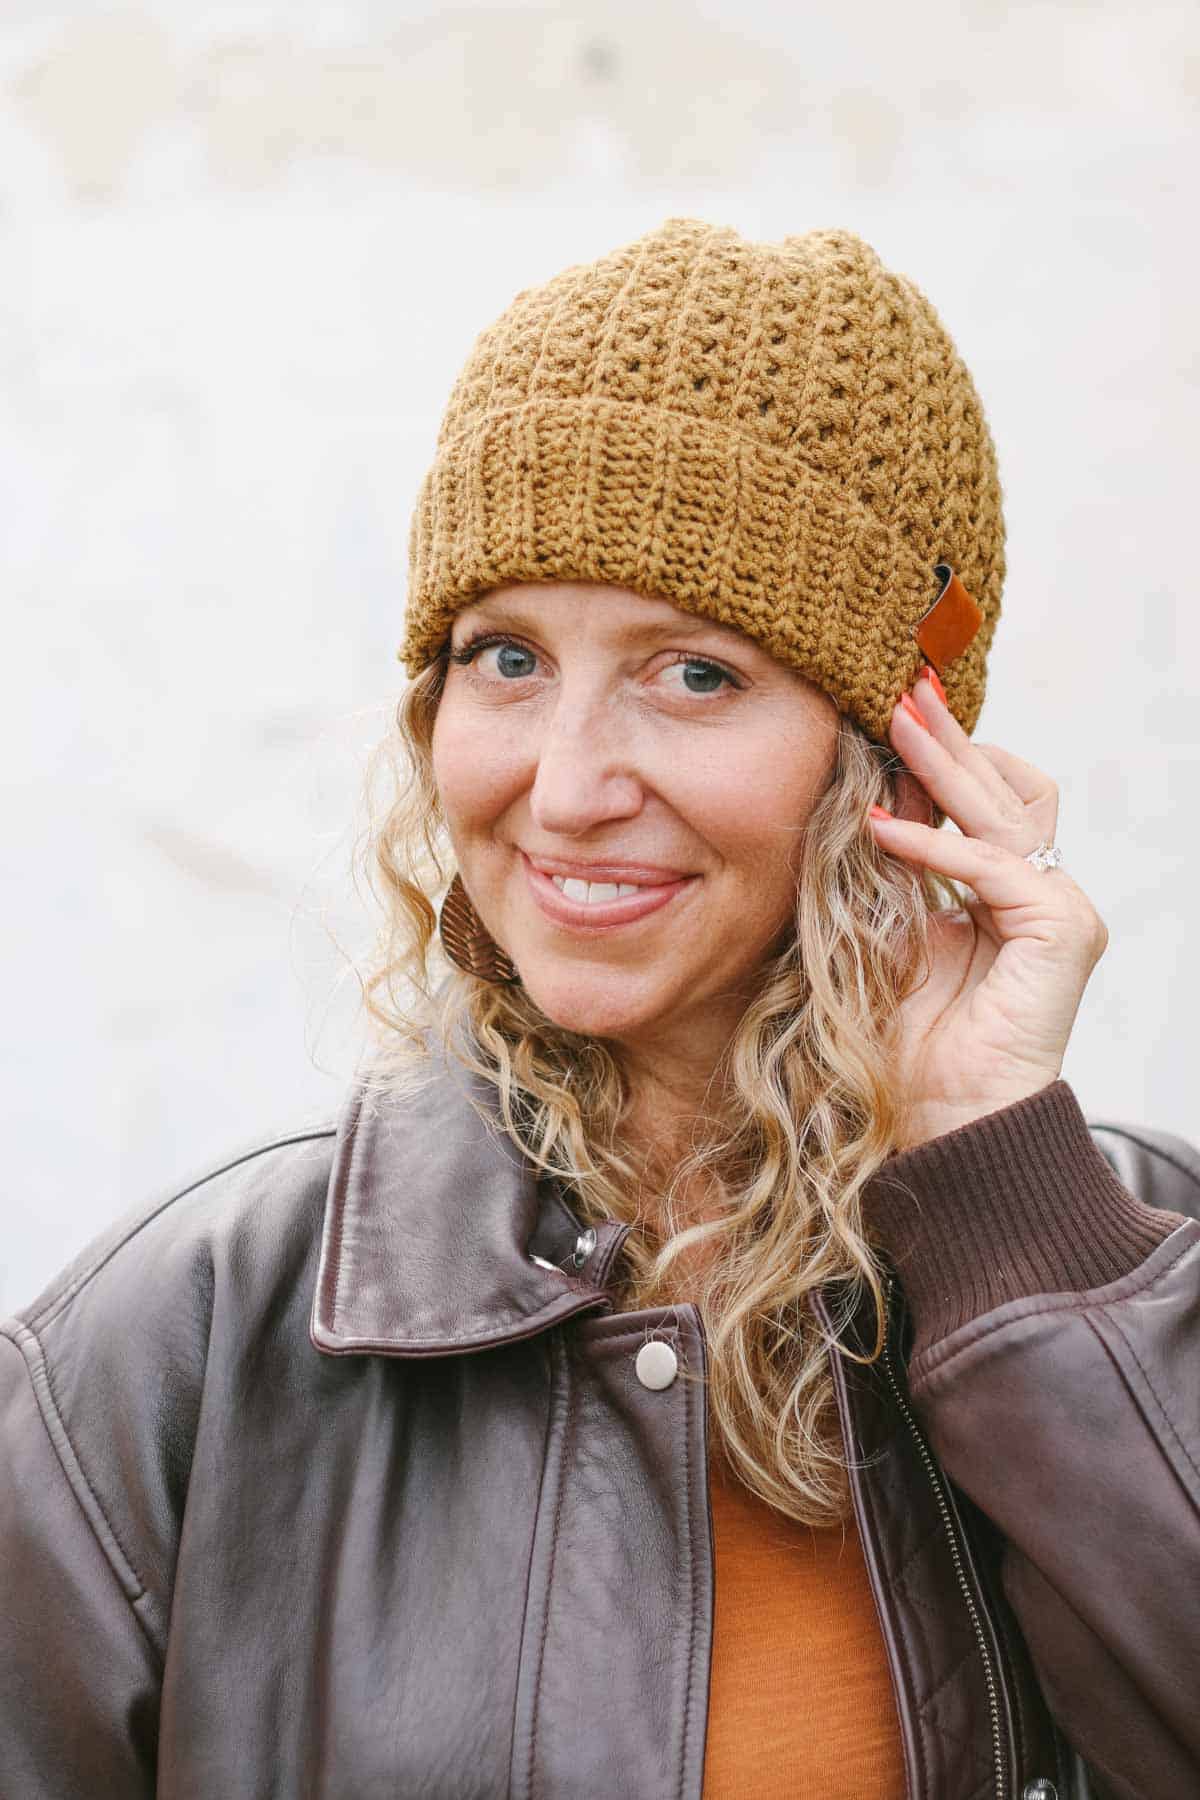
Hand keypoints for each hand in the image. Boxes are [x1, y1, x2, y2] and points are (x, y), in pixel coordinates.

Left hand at [868, 668, 1108, 1151]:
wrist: (947, 1122)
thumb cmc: (911, 1044)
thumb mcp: (893, 932)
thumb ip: (896, 870)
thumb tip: (870, 801)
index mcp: (1008, 893)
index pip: (988, 803)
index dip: (947, 758)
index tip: (896, 712)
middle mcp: (1044, 892)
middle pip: (1006, 790)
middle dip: (949, 739)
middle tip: (903, 688)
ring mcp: (1060, 908)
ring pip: (1005, 811)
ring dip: (945, 765)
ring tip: (894, 724)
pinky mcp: (1062, 929)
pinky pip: (990, 865)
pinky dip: (930, 845)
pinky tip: (877, 831)